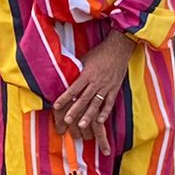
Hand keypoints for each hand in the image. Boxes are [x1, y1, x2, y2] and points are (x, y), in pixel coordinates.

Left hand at [53, 34, 132, 154]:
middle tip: (67, 121)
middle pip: (84, 99)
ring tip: (82, 125)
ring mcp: (106, 87)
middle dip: (75, 111)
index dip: (64, 98)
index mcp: (87, 74)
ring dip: (88, 115)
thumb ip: (76, 70)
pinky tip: (99, 121)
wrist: (118, 49)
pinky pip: (110, 103)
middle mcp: (96, 82)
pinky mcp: (115, 89)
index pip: (73, 89)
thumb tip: (64, 76)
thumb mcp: (84, 59)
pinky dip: (105, 112)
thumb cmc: (99, 53)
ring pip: (96, 104)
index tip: (56, 106)